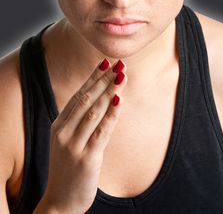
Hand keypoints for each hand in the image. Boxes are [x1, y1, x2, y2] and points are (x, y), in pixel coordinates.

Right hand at [42, 59, 126, 213]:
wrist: (61, 201)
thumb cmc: (68, 167)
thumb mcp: (67, 139)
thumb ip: (79, 120)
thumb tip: (99, 97)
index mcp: (59, 124)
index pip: (78, 94)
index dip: (93, 77)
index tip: (106, 62)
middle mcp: (63, 131)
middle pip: (86, 99)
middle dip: (104, 79)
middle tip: (119, 64)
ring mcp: (73, 145)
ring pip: (94, 111)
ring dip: (110, 91)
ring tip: (122, 76)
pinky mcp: (86, 158)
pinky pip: (101, 132)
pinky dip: (111, 115)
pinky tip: (119, 101)